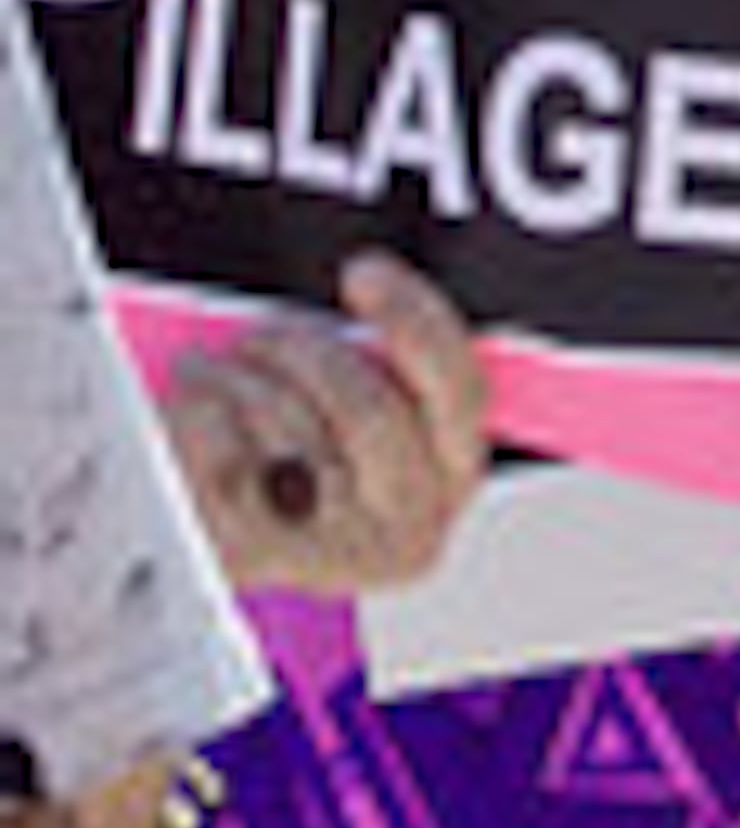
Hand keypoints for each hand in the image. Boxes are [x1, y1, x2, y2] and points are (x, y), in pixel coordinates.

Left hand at [165, 251, 493, 594]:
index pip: (456, 386)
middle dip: (303, 352)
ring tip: (212, 369)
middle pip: (366, 408)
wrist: (226, 551)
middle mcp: (410, 517)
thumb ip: (379, 357)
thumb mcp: (374, 404)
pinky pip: (227, 461)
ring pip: (289, 428)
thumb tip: (353, 297)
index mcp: (453, 468)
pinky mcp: (265, 555)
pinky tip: (196, 407)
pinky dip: (201, 416)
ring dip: (238, 380)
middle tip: (263, 334)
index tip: (364, 272)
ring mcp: (340, 546)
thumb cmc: (308, 459)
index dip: (412, 318)